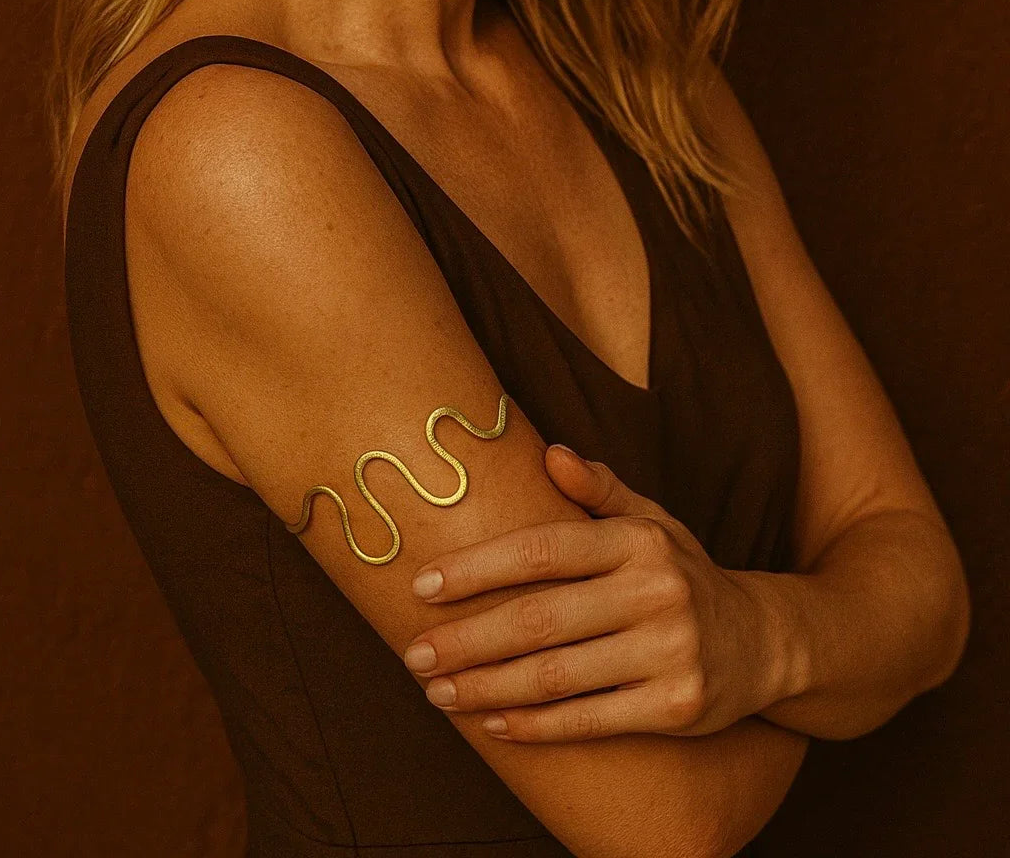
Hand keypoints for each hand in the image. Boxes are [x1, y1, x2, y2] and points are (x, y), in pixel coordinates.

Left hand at [402, 444, 788, 741]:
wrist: (764, 642)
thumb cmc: (683, 575)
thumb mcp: (653, 521)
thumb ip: (601, 489)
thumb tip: (549, 453)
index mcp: (638, 542)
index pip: (543, 550)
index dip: (478, 568)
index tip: (423, 585)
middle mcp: (656, 592)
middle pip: (539, 619)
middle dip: (467, 638)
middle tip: (415, 655)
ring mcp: (669, 652)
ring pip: (556, 676)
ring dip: (487, 687)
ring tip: (438, 692)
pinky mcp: (676, 707)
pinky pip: (589, 721)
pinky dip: (534, 726)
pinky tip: (492, 723)